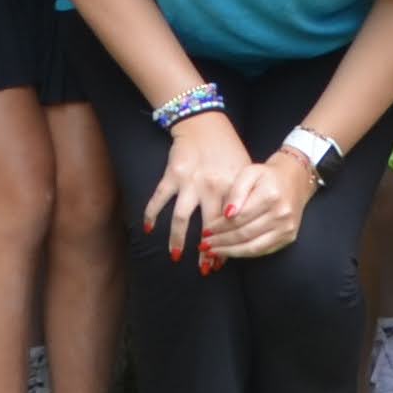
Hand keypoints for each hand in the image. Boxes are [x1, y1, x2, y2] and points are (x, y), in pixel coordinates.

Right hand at [143, 111, 251, 261]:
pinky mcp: (172, 175)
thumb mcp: (244, 172)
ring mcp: (190, 182)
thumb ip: (244, 198)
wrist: (204, 123)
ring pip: (181, 219)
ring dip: (177, 240)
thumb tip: (241, 229)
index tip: (222, 263)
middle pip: (208, 228)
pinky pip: (159, 199)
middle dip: (206, 251)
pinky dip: (151, 215)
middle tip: (204, 269)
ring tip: (176, 257)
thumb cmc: (228, 150)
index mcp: (232, 188)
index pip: (230, 225)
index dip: (226, 246)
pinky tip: (148, 229)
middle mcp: (212, 187)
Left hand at [207, 151, 315, 262]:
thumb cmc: (266, 176)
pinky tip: (230, 251)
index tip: (205, 232)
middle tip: (204, 245)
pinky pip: (263, 251)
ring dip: (230, 252)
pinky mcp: (288, 237)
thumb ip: (236, 192)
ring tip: (213, 251)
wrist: (294, 179)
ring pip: (253, 247)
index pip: (239, 218)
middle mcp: (281, 214)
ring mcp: (286, 228)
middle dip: (221, 242)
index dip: (219, 228)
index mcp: (270, 196)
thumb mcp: (248, 173)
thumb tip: (227, 214)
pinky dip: (244, 253)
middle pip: (245, 234)